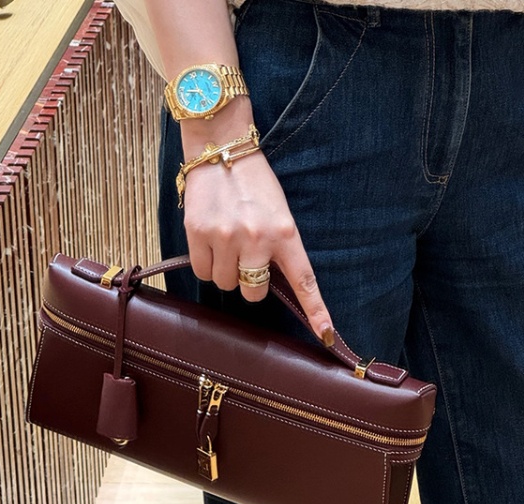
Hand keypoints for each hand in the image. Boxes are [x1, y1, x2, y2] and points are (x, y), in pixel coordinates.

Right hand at [181, 142, 334, 345]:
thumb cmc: (253, 183)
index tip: (326, 334)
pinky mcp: (198, 234)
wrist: (220, 148)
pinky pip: (202, 273)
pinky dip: (206, 264)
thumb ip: (278, 247)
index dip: (316, 310)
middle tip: (244, 257)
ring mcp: (225, 238)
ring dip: (225, 272)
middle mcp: (256, 238)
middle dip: (248, 282)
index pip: (304, 280)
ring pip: (225, 284)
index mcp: (285, 233)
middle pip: (253, 292)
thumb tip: (267, 284)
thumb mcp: (279, 212)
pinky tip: (209, 241)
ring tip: (225, 243)